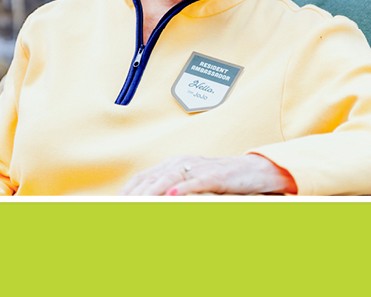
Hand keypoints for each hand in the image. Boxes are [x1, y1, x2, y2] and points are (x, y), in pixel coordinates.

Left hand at [119, 154, 297, 195]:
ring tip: (138, 203)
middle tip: (121, 208)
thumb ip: (173, 189)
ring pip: (170, 177)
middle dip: (134, 194)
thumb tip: (153, 203)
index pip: (144, 176)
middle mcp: (184, 162)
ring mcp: (200, 168)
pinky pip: (198, 181)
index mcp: (175, 163)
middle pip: (152, 177)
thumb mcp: (193, 183)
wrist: (255, 170)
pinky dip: (184, 188)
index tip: (115, 204)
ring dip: (152, 192)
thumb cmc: (223, 179)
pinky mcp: (217, 176)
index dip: (128, 190)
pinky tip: (172, 195)